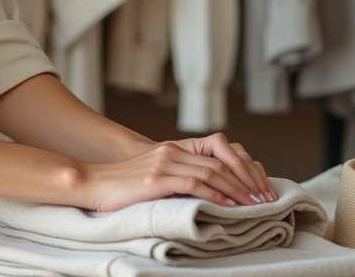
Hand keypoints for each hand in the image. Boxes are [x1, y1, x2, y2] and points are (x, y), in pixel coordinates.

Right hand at [77, 138, 267, 211]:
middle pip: (219, 164)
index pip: (216, 157)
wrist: (92, 183)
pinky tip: (226, 205)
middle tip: (262, 199)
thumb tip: (208, 195)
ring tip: (251, 205)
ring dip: (235, 190)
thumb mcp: (154, 176)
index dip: (240, 172)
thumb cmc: (121, 185)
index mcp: (172, 149)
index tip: (256, 189)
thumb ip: (177, 178)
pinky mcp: (156, 179)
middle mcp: (170, 152)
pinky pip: (193, 184)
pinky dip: (214, 195)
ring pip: (211, 173)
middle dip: (245, 182)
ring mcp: (163, 164)